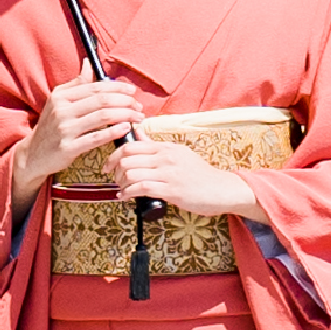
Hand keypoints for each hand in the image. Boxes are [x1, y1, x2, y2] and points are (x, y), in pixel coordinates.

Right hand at [12, 63, 143, 206]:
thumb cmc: (51, 126)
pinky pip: (96, 138)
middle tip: (139, 107)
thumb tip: (88, 63)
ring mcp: (64, 129)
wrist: (33, 155)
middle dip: (125, 102)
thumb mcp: (58, 101)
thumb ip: (76, 83)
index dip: (117, 87)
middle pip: (101, 101)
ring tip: (137, 118)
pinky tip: (125, 129)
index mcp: (61, 96)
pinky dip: (113, 132)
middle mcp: (61, 110)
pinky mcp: (68, 148)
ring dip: (125, 115)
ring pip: (102, 117)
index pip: (95, 87)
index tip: (132, 91)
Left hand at [105, 140, 268, 222]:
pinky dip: (129, 193)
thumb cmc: (200, 174)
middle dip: (115, 171)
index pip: (131, 145)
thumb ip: (156, 145)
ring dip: (121, 184)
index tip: (108, 165)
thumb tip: (137, 132)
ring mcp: (169, 173)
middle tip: (116, 181)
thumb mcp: (178, 153)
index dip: (114, 155)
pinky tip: (126, 198)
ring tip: (122, 190)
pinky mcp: (172, 190)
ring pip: (131, 172)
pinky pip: (142, 188)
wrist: (222, 189)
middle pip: (127, 158)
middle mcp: (166, 157)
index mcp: (166, 147)